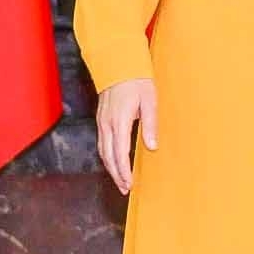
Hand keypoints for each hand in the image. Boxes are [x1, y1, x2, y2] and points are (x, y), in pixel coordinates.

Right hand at [95, 78, 158, 193]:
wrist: (119, 65)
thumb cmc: (138, 81)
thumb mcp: (150, 101)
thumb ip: (150, 124)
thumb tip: (152, 147)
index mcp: (120, 121)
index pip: (120, 153)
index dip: (124, 171)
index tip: (129, 184)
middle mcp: (107, 124)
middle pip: (108, 156)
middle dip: (116, 175)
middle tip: (125, 189)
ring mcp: (101, 122)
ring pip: (102, 151)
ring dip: (110, 168)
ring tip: (120, 181)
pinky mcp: (101, 119)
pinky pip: (102, 143)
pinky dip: (107, 156)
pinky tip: (113, 162)